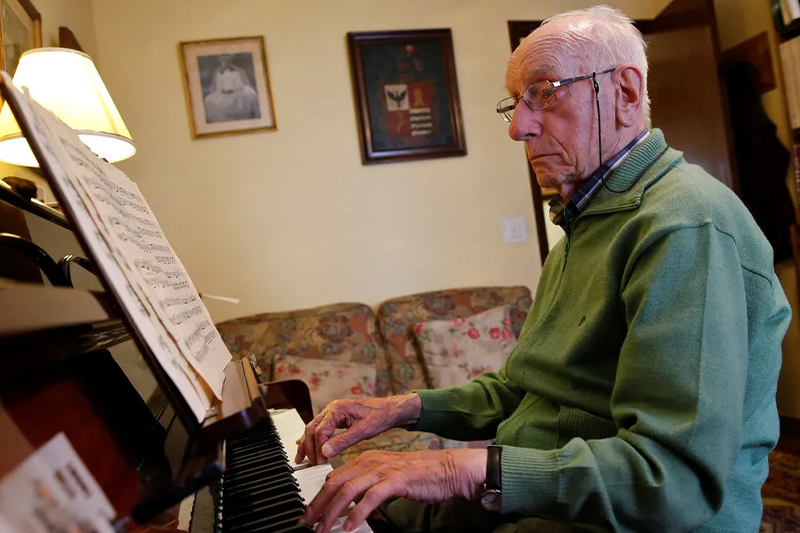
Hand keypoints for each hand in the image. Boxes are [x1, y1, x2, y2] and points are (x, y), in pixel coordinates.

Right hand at [294, 394, 421, 464]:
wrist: (389, 410)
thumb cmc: (379, 417)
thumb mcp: (363, 431)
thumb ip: (343, 441)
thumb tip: (325, 451)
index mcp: (337, 409)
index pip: (320, 432)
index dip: (318, 449)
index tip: (320, 463)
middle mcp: (332, 408)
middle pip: (312, 429)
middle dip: (308, 447)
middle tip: (310, 464)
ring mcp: (332, 412)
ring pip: (313, 428)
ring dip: (306, 443)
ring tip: (300, 458)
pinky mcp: (335, 417)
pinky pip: (319, 427)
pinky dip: (311, 438)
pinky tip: (305, 445)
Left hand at [298, 448, 487, 532]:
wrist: (447, 469)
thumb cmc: (419, 476)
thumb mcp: (387, 481)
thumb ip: (368, 490)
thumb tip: (352, 509)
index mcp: (366, 460)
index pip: (333, 478)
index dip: (318, 497)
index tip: (309, 515)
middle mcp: (370, 461)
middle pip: (334, 483)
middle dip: (317, 505)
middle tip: (307, 524)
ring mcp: (383, 469)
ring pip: (348, 490)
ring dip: (332, 512)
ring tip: (324, 529)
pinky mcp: (396, 479)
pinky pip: (371, 497)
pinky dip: (358, 513)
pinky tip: (350, 526)